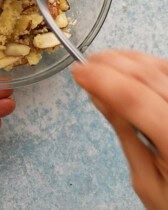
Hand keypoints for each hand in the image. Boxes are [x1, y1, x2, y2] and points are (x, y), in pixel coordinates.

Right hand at [72, 50, 167, 209]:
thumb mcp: (144, 179)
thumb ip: (123, 131)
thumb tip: (98, 95)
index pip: (134, 99)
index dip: (102, 80)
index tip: (78, 72)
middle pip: (147, 77)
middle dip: (110, 64)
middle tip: (85, 64)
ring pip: (158, 67)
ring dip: (126, 59)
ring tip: (102, 61)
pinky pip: (167, 69)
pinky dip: (145, 62)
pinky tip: (129, 64)